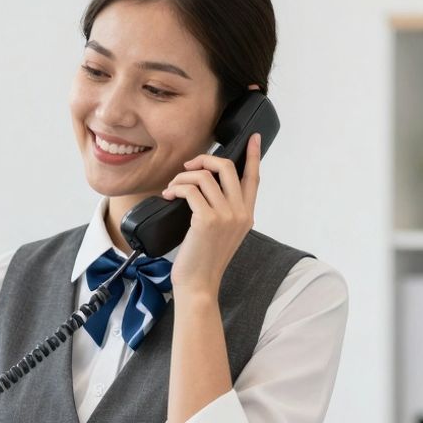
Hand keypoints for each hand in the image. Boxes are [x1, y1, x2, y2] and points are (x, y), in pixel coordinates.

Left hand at [159, 132, 261, 295]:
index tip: (254, 138)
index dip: (253, 155)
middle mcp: (240, 213)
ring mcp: (226, 216)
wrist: (198, 284)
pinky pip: (190, 189)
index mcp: (247, 215)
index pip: (254, 178)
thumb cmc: (203, 260)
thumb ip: (221, 210)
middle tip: (188, 167)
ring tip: (172, 188)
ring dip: (183, 177)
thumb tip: (204, 186)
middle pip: (228, 167)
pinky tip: (168, 195)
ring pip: (205, 176)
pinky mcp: (207, 220)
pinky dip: (176, 187)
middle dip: (205, 160)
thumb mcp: (220, 233)